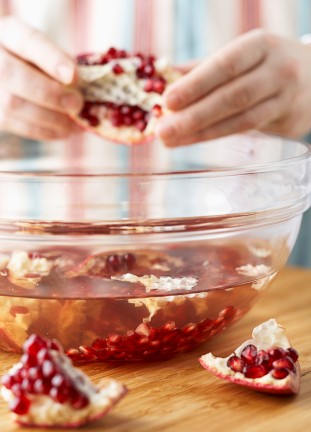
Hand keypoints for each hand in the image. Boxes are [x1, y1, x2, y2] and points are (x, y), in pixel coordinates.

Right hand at [0, 16, 82, 140]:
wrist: (13, 77)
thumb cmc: (38, 63)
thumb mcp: (48, 53)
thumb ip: (61, 64)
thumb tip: (80, 86)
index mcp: (7, 32)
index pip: (26, 40)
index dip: (50, 59)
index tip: (74, 76)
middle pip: (10, 73)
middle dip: (49, 93)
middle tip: (77, 105)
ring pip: (12, 104)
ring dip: (50, 118)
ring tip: (76, 124)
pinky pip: (16, 126)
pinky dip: (45, 131)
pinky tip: (65, 131)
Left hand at [156, 29, 310, 145]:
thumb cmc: (266, 65)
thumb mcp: (241, 55)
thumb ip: (204, 67)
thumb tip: (162, 78)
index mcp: (260, 46)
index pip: (225, 65)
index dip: (195, 84)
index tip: (167, 100)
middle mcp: (277, 70)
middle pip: (232, 96)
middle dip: (194, 116)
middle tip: (163, 130)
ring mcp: (286, 98)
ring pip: (241, 119)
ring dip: (202, 132)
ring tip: (172, 141)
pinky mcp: (288, 122)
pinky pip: (249, 131)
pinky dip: (217, 136)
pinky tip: (194, 140)